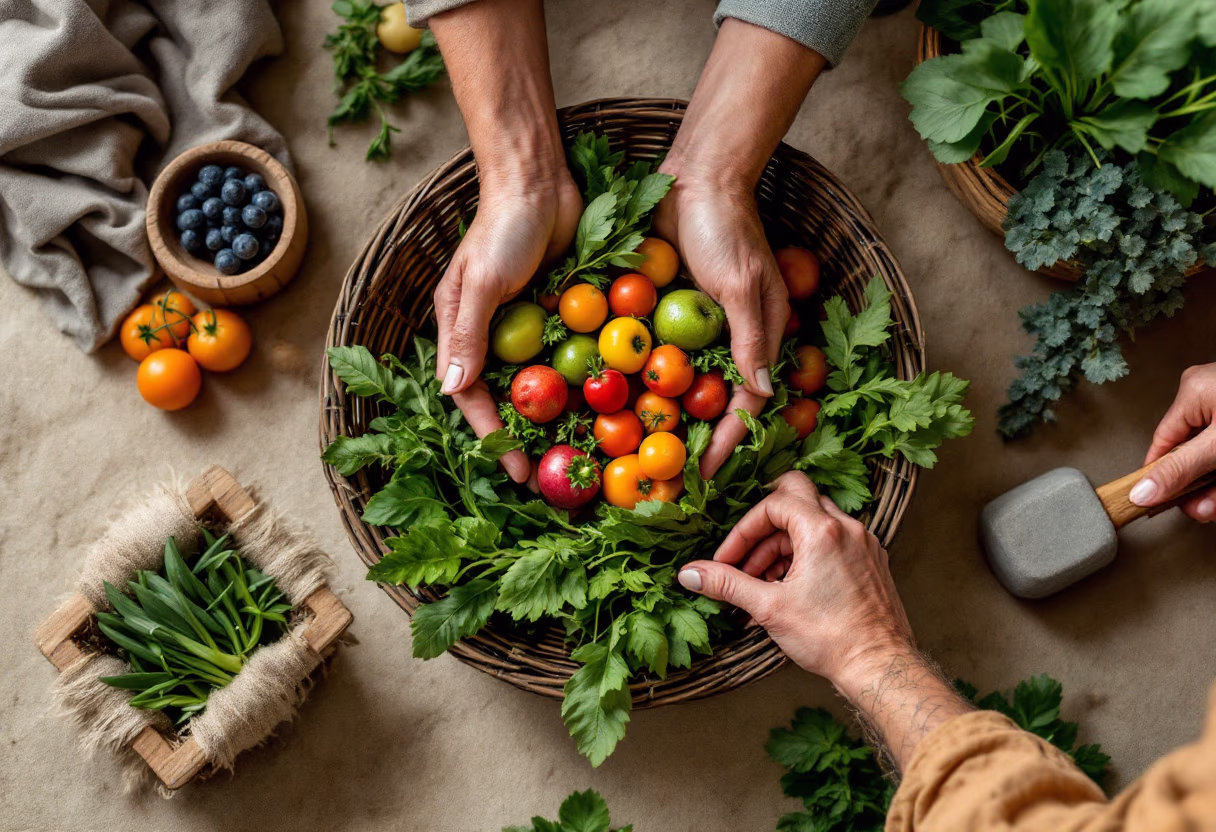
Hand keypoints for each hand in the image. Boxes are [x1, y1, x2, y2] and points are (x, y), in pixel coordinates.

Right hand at [429, 0, 580, 483]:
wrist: (540, 178)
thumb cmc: (502, 228)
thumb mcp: (480, 282)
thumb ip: (467, 335)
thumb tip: (452, 390)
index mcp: (465, 332)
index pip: (474, 398)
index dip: (493, 438)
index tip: (516, 472)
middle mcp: (496, 336)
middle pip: (512, 399)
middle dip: (530, 439)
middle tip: (555, 476)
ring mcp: (533, 327)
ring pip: (547, 384)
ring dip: (564, 418)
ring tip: (588, 454)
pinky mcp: (566, 314)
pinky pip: (577, 355)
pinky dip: (590, 380)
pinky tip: (616, 407)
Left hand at [653, 163, 787, 478]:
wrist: (695, 175)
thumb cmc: (726, 227)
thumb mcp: (741, 283)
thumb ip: (751, 337)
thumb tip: (760, 394)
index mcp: (753, 339)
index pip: (743, 406)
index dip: (726, 442)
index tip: (701, 473)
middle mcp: (722, 342)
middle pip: (706, 405)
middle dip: (686, 442)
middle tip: (660, 480)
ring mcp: (689, 330)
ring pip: (672, 387)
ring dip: (654, 419)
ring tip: (626, 455)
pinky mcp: (659, 313)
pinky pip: (646, 354)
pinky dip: (630, 378)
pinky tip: (602, 403)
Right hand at [676, 472, 911, 688]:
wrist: (879, 666)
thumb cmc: (830, 638)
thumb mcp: (769, 608)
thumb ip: (727, 584)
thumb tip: (690, 574)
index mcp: (823, 531)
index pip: (774, 503)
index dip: (744, 530)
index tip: (728, 559)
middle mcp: (848, 528)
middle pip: (796, 500)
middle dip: (764, 527)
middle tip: (745, 556)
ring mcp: (863, 543)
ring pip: (814, 522)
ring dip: (783, 545)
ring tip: (764, 582)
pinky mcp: (871, 561)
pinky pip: (833, 540)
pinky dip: (807, 554)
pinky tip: (791, 587)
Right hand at [1131, 363, 1215, 521]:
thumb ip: (1182, 469)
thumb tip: (1142, 490)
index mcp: (1194, 391)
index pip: (1163, 444)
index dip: (1161, 477)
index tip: (1157, 503)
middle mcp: (1209, 393)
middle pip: (1190, 452)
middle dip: (1196, 486)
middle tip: (1204, 509)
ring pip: (1210, 453)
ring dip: (1214, 484)